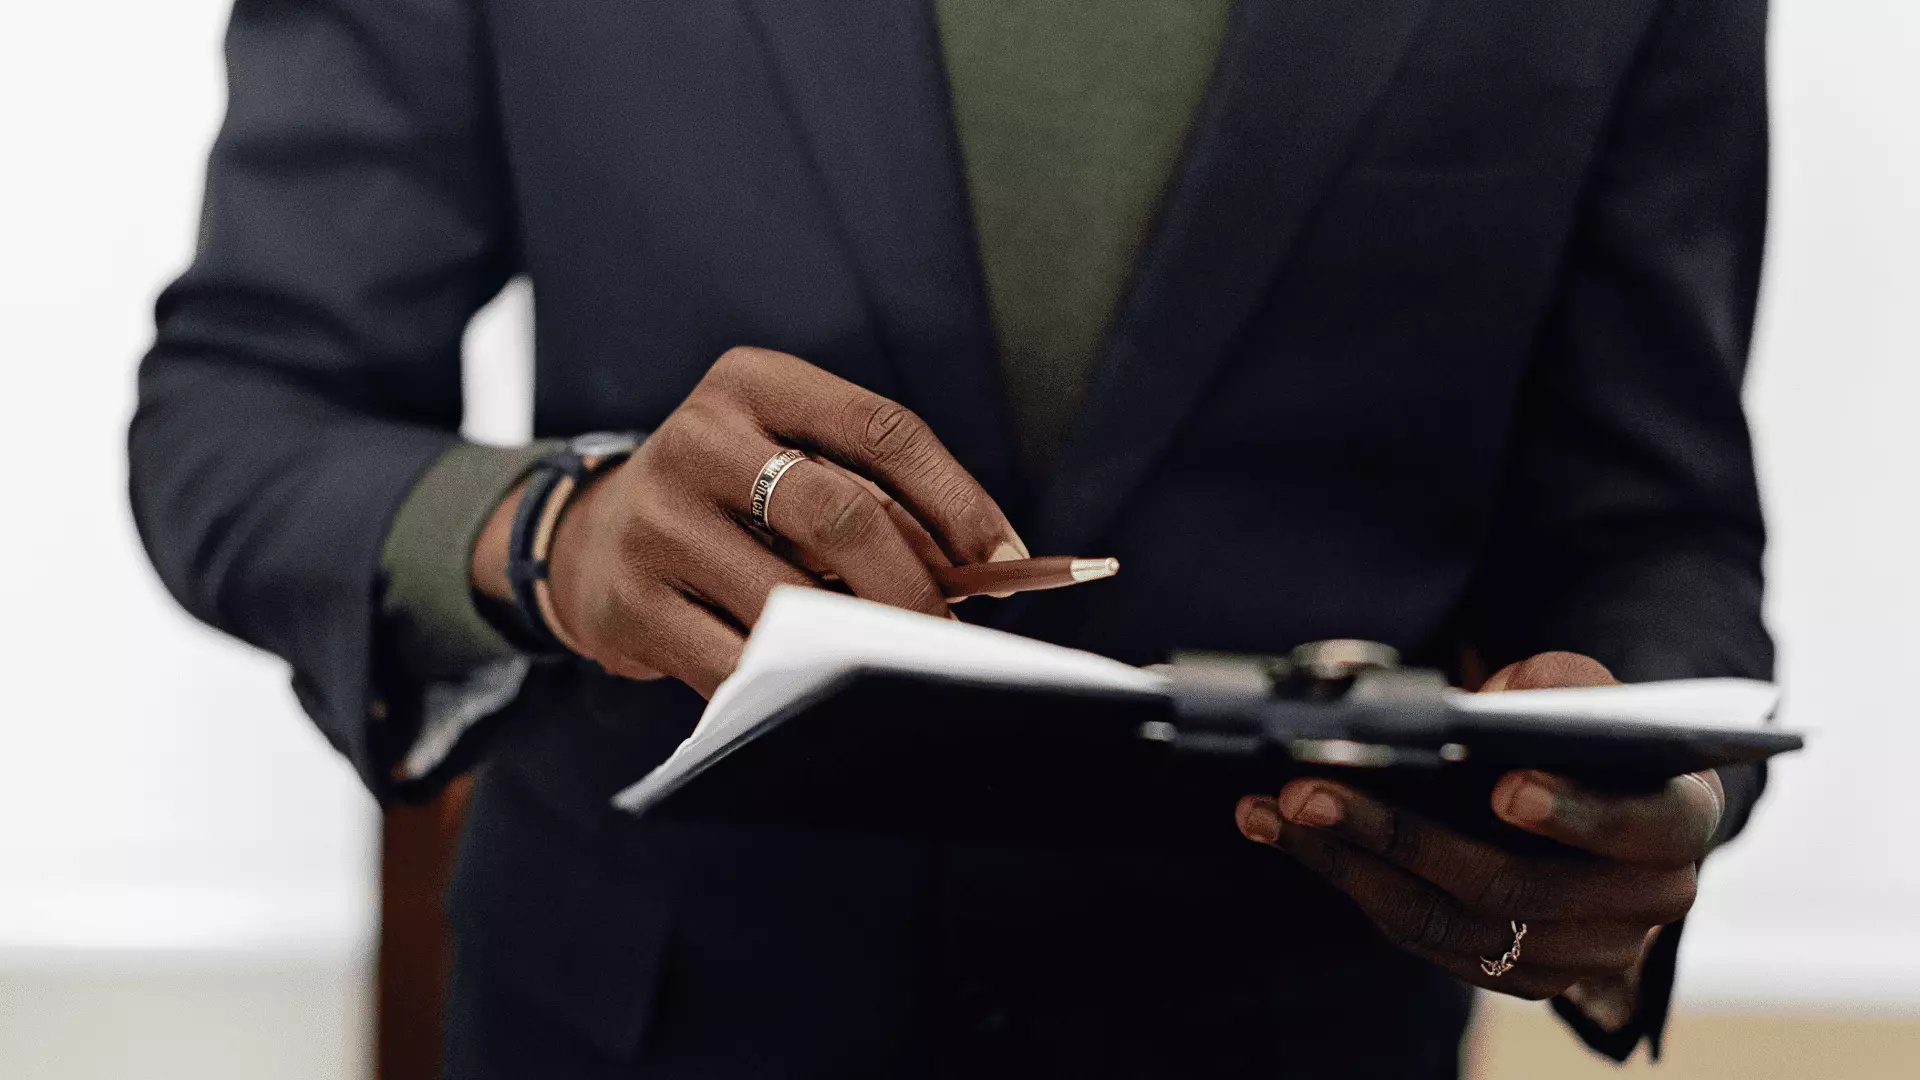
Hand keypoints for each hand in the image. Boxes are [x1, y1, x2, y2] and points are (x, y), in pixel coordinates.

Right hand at [477, 347, 1025, 695]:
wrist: (589, 543)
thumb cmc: (729, 506)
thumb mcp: (786, 466)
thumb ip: (870, 498)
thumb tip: (980, 571)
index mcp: (753, 383)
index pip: (882, 429)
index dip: (957, 499)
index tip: (1007, 560)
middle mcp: (700, 438)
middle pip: (842, 514)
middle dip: (914, 586)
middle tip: (949, 634)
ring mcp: (658, 521)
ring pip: (793, 599)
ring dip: (858, 642)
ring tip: (890, 661)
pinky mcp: (631, 602)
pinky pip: (738, 661)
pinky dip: (793, 682)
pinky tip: (818, 687)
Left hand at [1234, 652, 1723, 1002]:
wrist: (1598, 789)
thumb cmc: (1586, 728)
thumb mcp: (1582, 687)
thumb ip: (1550, 690)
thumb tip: (1477, 713)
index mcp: (1680, 822)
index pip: (1639, 827)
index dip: (1574, 812)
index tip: (1503, 788)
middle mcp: (1646, 901)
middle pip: (1511, 884)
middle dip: (1397, 834)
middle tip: (1309, 790)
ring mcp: (1584, 950)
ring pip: (1451, 923)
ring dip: (1348, 864)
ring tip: (1275, 810)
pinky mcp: (1522, 973)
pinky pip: (1426, 941)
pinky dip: (1352, 886)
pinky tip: (1291, 838)